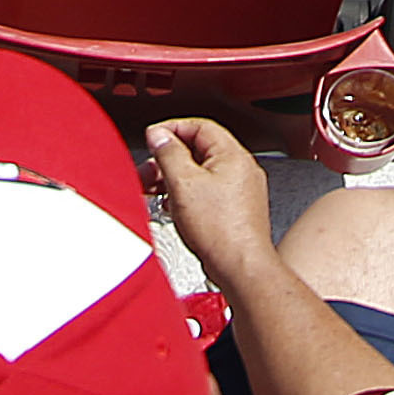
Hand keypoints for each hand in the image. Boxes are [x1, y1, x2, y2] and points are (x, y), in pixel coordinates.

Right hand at [145, 114, 282, 279]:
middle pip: (199, 151)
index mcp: (232, 155)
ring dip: (176, 180)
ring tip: (158, 192)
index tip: (153, 138)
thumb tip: (159, 136)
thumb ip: (168, 154)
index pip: (199, 126)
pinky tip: (176, 209)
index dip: (172, 129)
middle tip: (151, 170)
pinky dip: (189, 196)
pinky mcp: (237, 212)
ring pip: (202, 174)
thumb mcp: (183, 184)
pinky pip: (209, 193)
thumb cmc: (221, 231)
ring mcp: (242, 191)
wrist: (240, 267)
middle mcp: (241, 169)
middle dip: (169, 160)